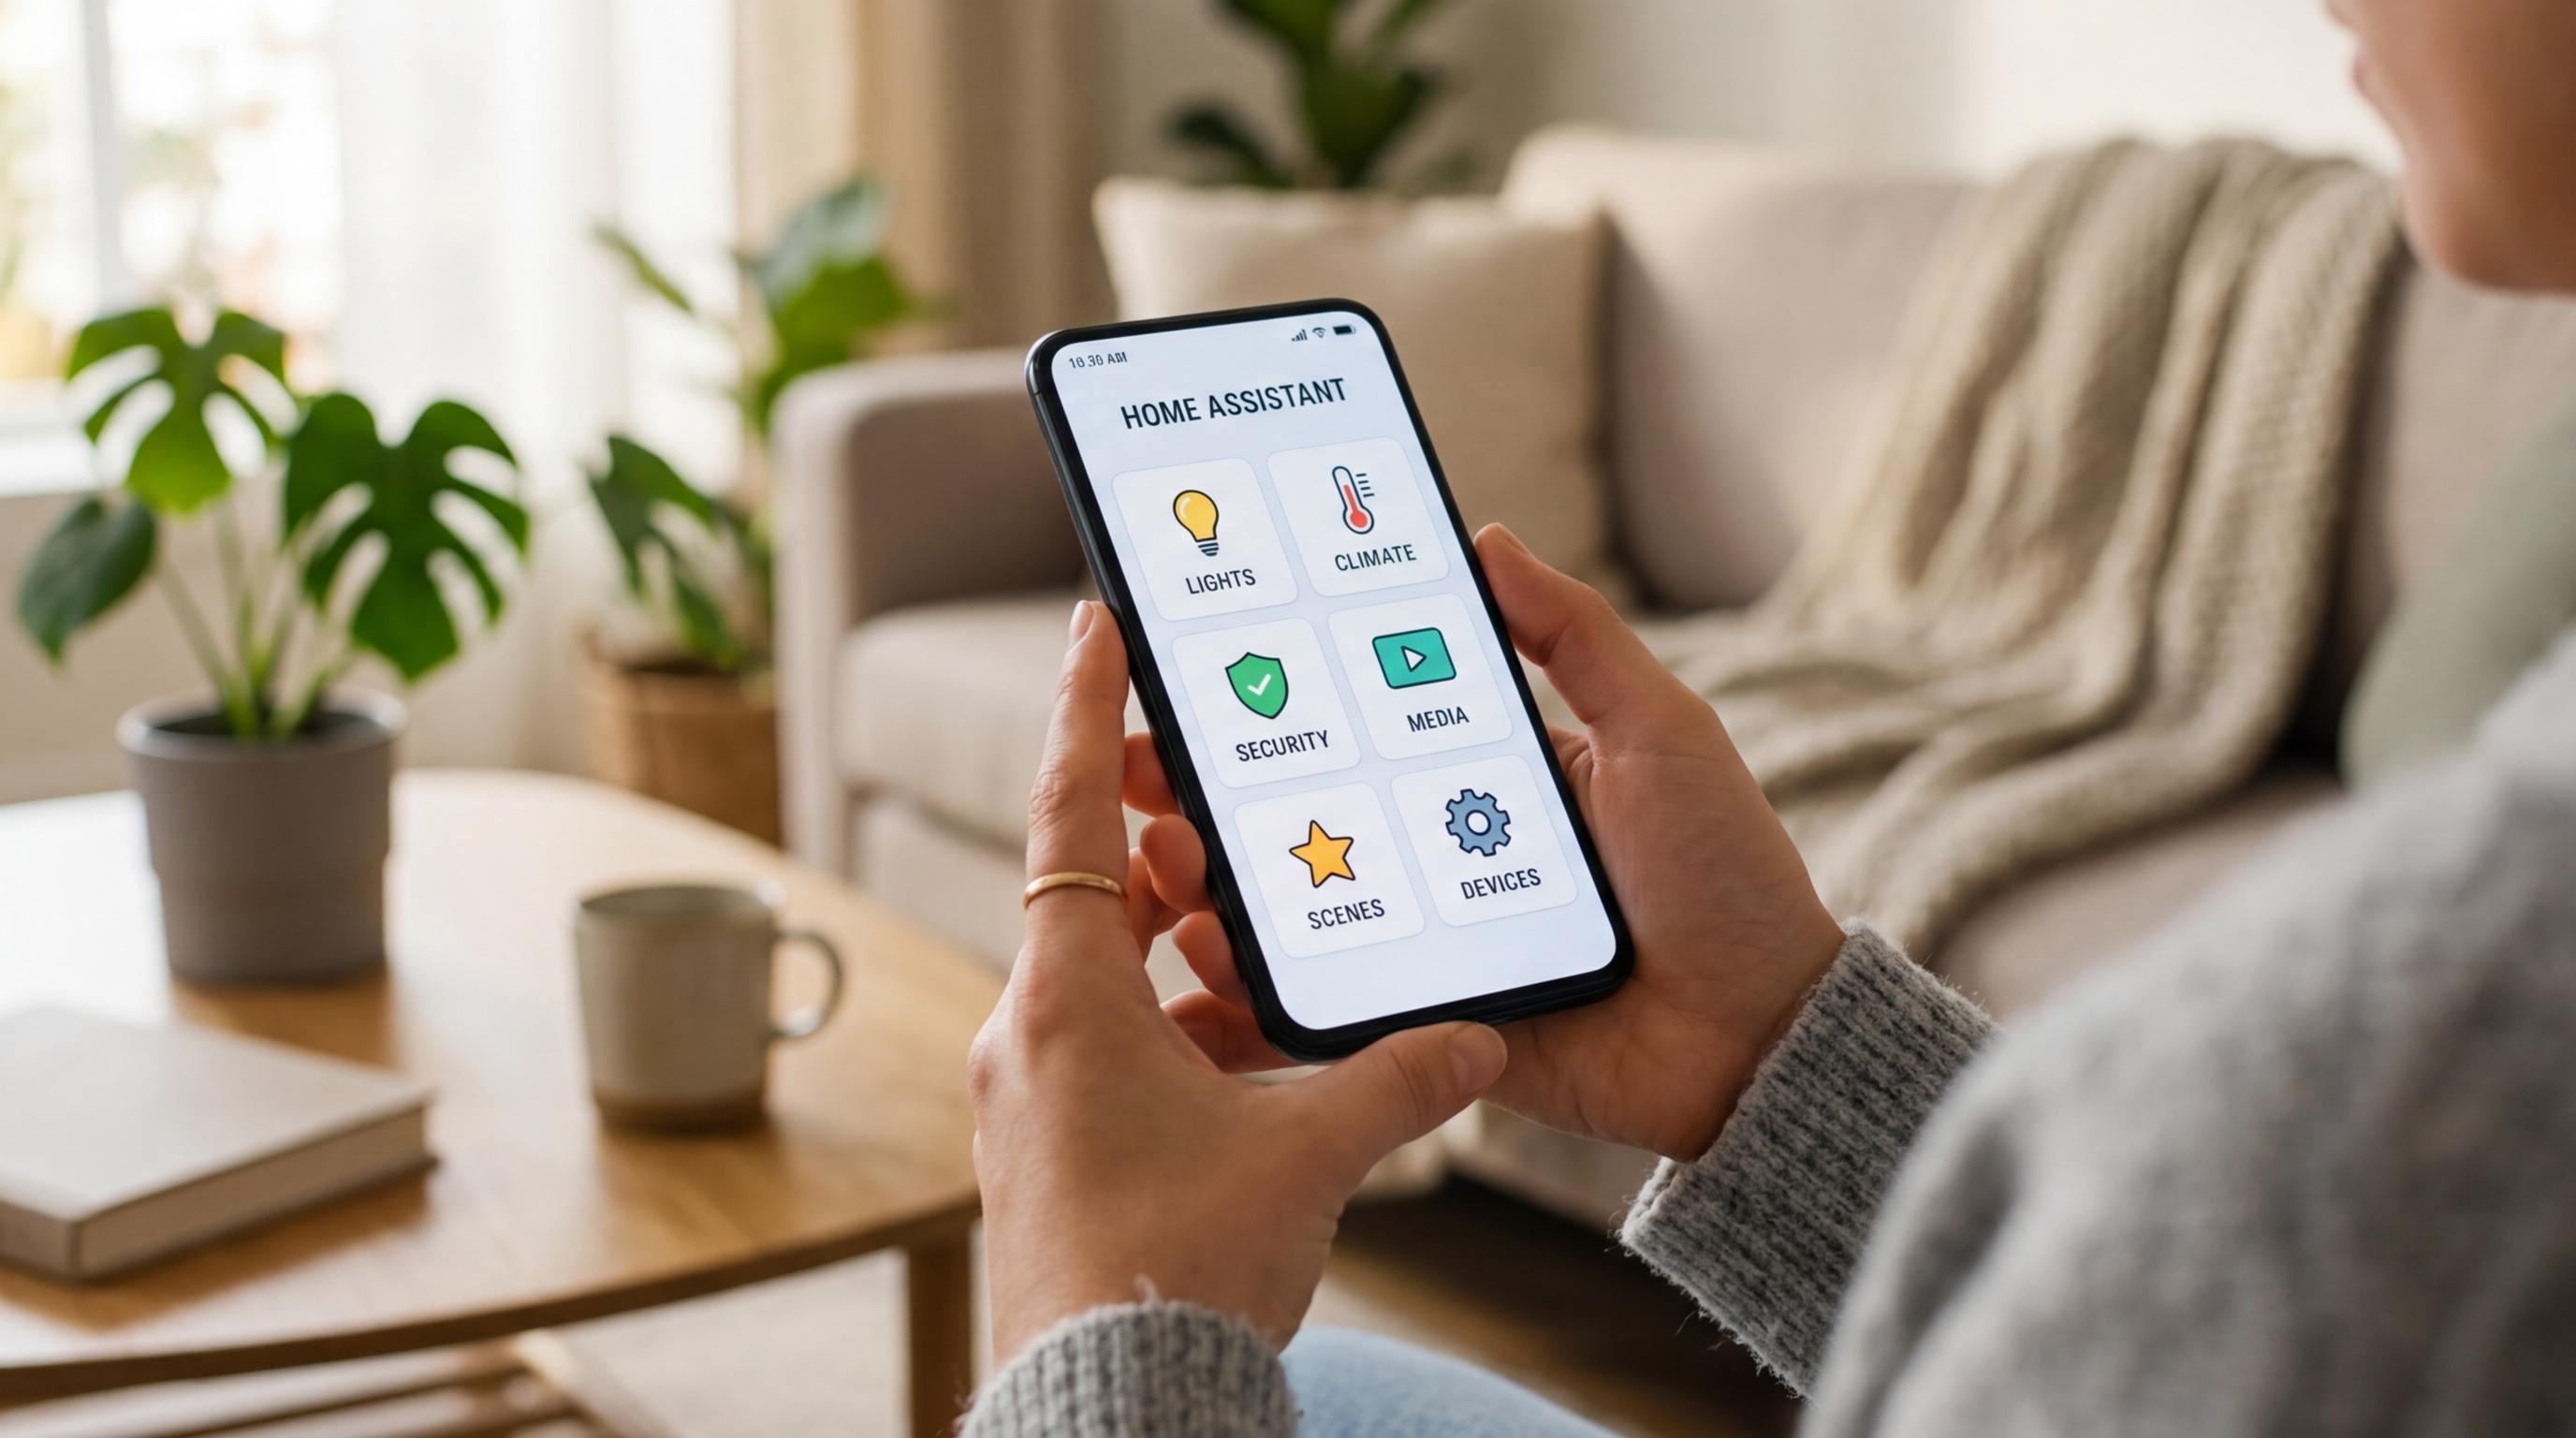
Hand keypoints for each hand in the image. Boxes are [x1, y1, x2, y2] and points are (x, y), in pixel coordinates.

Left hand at [969, 601, 1508, 1364]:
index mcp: (1070, 1003)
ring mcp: (1032, 1097)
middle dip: (1163, 840)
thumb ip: (1398, 1080)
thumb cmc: (1177, 1271)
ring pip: (1104, 976)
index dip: (1088, 709)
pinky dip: (1171, 1026)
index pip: (1071, 815)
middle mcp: (1032, 1034)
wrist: (1111, 1407)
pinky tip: (1246, 1054)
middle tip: (1222, 797)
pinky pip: (1109, 1050)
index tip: (1099, 622)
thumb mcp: (1308, 1158)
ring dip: (1175, 945)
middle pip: (1091, 891)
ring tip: (1255, 923)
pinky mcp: (1049, 1150)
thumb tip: (1475, 1037)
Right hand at [1132, 527, 1844, 1161]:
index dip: (1267, 704)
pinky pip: (1321, 1016)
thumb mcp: (1660, 730)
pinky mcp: (1425, 1033)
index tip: (1185, 673)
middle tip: (1137, 772)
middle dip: (1202, 796)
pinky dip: (1250, 1000)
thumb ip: (1576, 638)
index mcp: (1481, 780)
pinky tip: (1197, 970)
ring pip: (1291, 914)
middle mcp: (1436, 859)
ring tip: (1163, 864)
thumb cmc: (1726, 875)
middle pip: (1296, 819)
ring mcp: (1422, 948)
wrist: (1764, 1036)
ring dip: (1209, 888)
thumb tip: (1485, 537)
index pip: (1351, 725)